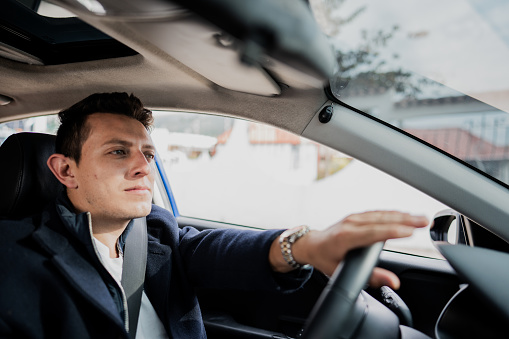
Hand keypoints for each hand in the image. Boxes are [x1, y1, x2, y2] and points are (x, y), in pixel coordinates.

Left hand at [270, 211, 428, 288]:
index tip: (411, 232)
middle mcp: (350, 224)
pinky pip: (378, 213)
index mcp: (345, 237)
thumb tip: (393, 282)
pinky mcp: (357, 216)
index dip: (393, 232)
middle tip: (425, 222)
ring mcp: (354, 218)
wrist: (311, 244)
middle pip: (381, 220)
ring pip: (382, 214)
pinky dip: (394, 214)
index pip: (373, 232)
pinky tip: (406, 215)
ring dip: (403, 215)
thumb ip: (370, 277)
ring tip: (422, 219)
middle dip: (405, 220)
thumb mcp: (342, 272)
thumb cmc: (325, 259)